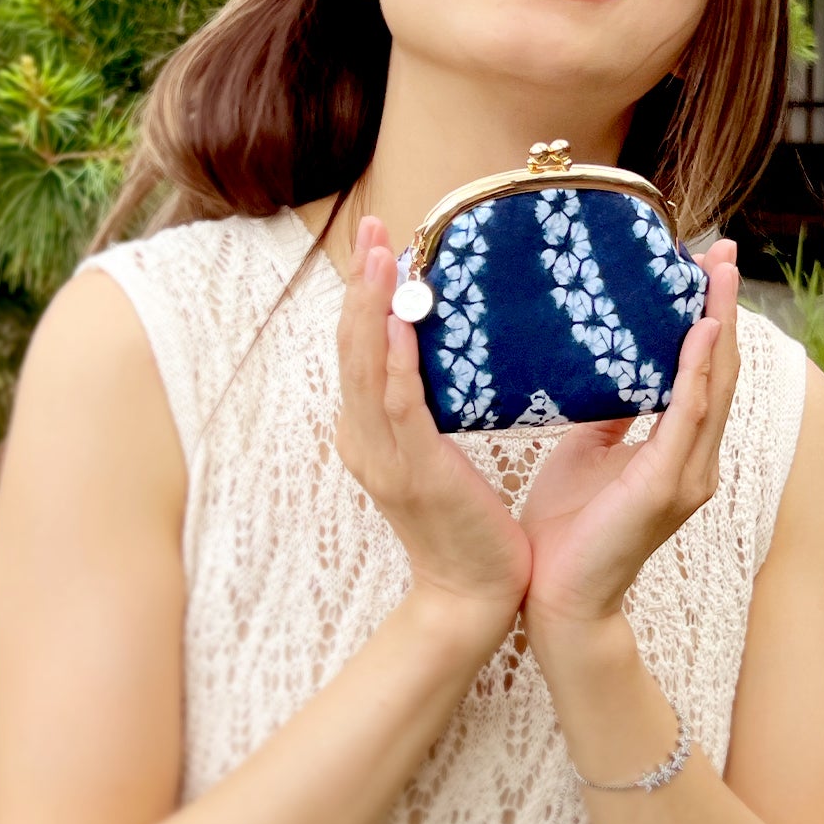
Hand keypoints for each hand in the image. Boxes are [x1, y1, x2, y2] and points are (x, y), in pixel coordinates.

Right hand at [334, 215, 531, 637]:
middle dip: (360, 284)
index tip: (376, 244)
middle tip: (373, 228)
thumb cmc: (467, 526)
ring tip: (380, 253)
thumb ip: (429, 413)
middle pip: (351, 348)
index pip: (358, 352)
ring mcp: (384, 457)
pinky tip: (401, 319)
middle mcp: (364, 440)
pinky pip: (400, 405)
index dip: (362, 296)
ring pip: (367, 366)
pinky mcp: (415, 472)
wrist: (472, 595)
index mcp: (368, 435)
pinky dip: (396, 359)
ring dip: (372, 305)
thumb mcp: (439, 459)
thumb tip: (441, 362)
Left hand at [518, 240, 742, 633]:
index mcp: (677, 452)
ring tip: (716, 273)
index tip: (704, 266)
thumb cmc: (567, 530)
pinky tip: (698, 332)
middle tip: (721, 251)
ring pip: (714, 386)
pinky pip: (687, 417)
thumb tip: (608, 368)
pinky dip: (696, 371)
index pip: (702, 373)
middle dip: (722, 308)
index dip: (708, 319)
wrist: (555, 596)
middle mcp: (695, 461)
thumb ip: (609, 414)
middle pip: (719, 370)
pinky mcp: (666, 486)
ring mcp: (687, 475)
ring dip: (717, 326)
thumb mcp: (588, 453)